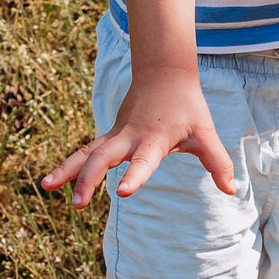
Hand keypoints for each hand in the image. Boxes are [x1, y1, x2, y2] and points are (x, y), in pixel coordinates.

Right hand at [42, 72, 235, 208]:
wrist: (164, 73)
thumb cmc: (187, 106)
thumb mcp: (205, 133)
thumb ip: (217, 162)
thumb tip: (231, 189)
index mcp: (154, 139)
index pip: (143, 161)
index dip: (135, 176)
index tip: (123, 193)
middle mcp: (129, 137)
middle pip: (103, 158)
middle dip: (89, 180)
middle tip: (78, 204)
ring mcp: (115, 136)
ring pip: (86, 153)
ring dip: (67, 170)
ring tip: (46, 187)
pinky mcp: (109, 137)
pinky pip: (85, 152)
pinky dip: (69, 166)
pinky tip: (51, 183)